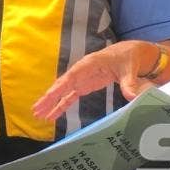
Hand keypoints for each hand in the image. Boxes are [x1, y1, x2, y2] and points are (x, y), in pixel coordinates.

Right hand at [32, 40, 158, 119]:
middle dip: (49, 97)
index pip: (73, 75)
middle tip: (36, 109)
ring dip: (51, 103)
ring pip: (63, 92)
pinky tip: (52, 115)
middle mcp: (81, 71)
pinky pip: (70, 97)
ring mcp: (81, 79)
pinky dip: (61, 105)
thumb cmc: (127, 57)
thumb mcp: (130, 69)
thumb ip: (129, 83)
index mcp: (90, 63)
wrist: (130, 53)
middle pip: (62, 84)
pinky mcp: (84, 86)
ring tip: (39, 115)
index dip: (61, 86)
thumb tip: (132, 96)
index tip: (50, 95)